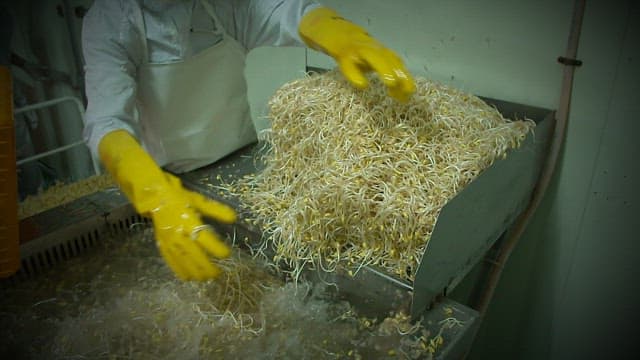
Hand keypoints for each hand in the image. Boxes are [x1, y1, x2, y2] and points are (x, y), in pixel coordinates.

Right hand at [149, 173, 235, 280]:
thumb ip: (217, 210)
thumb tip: (234, 218)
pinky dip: (179, 270)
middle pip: (194, 254)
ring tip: (205, 279)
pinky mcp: (162, 245)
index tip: (226, 254)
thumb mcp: (199, 201)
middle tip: (217, 274)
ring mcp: (169, 241)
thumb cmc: (180, 198)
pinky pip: (171, 261)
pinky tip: (187, 277)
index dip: (216, 248)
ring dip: (194, 271)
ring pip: (183, 260)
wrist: (156, 198)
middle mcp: (179, 234)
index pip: (205, 238)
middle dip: (206, 266)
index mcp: (189, 222)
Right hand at [299, 7, 415, 101]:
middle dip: (399, 72)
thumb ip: (387, 76)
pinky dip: (355, 74)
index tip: (410, 93)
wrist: (335, 35)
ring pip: (373, 56)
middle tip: (407, 89)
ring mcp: (358, 49)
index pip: (396, 63)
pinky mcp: (343, 55)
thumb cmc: (358, 54)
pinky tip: (362, 85)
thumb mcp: (373, 63)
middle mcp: (372, 49)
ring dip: (384, 68)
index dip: (405, 77)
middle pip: (388, 58)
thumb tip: (404, 96)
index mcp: (381, 52)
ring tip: (392, 83)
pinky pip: (349, 64)